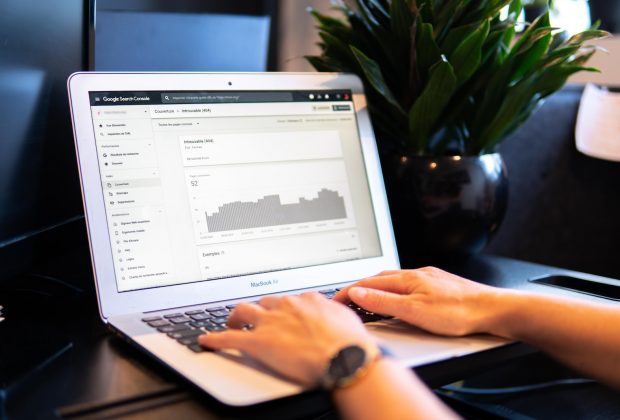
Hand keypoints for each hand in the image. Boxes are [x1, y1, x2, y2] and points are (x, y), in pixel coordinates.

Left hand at [198, 293, 376, 386]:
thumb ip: (335, 315)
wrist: (345, 356)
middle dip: (259, 308)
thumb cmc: (351, 343)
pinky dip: (216, 338)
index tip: (282, 312)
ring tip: (232, 322)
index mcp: (307, 300)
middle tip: (256, 316)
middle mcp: (287, 306)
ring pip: (244, 310)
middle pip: (264, 301)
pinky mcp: (258, 342)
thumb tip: (338, 316)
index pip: (290, 299)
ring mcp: (270, 323)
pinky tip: (207, 340)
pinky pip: (230, 338)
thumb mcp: (347, 319)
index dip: (284, 307)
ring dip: (235, 316)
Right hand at [334, 267, 505, 335]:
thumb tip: (358, 294)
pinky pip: (406, 285)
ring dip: (375, 289)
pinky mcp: (438, 285)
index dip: (348, 291)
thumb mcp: (414, 311)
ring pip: (393, 281)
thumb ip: (384, 302)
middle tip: (345, 300)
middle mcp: (415, 275)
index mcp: (406, 279)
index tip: (334, 299)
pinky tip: (397, 299)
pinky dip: (392, 291)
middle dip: (359, 288)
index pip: (368, 283)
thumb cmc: (458, 312)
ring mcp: (427, 278)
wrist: (492, 310)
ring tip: (366, 299)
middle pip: (378, 279)